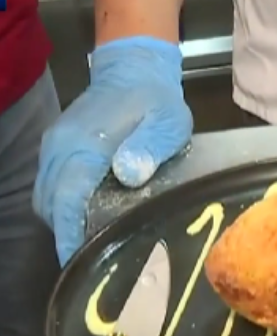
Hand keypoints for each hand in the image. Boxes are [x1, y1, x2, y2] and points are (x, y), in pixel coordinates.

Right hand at [33, 37, 192, 265]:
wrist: (133, 68)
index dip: (70, 233)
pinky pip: (50, 182)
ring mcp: (56, 145)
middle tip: (92, 261)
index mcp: (85, 145)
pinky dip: (62, 204)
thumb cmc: (156, 100)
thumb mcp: (166, 122)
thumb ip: (149, 148)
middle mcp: (61, 147)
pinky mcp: (59, 144)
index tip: (78, 262)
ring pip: (45, 194)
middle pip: (49, 202)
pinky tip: (87, 215)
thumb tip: (127, 174)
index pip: (67, 198)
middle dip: (65, 233)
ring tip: (91, 243)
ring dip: (62, 219)